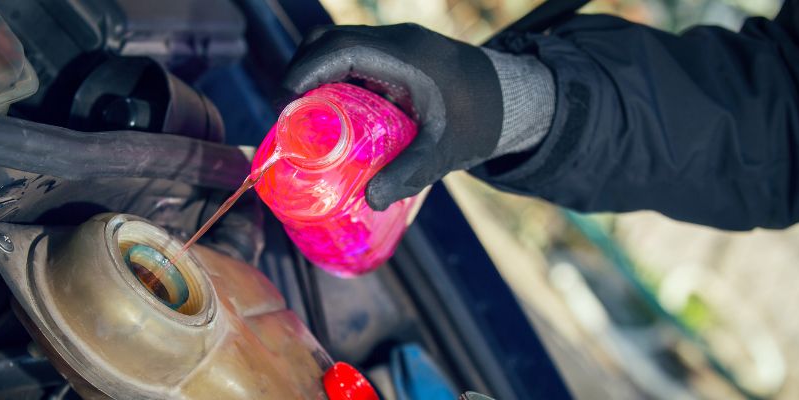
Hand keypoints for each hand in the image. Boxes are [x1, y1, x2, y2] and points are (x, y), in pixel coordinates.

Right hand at [283, 23, 503, 210]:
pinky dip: (333, 77)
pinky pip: (354, 55)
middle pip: (328, 41)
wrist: (515, 99)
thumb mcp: (443, 151)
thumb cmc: (480, 122)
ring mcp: (397, 44)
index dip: (303, 73)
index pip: (338, 50)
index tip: (283, 105)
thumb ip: (408, 173)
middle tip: (285, 114)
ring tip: (302, 116)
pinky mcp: (398, 55)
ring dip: (315, 73)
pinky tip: (332, 113)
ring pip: (338, 45)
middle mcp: (396, 41)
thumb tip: (369, 199)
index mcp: (404, 56)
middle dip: (299, 72)